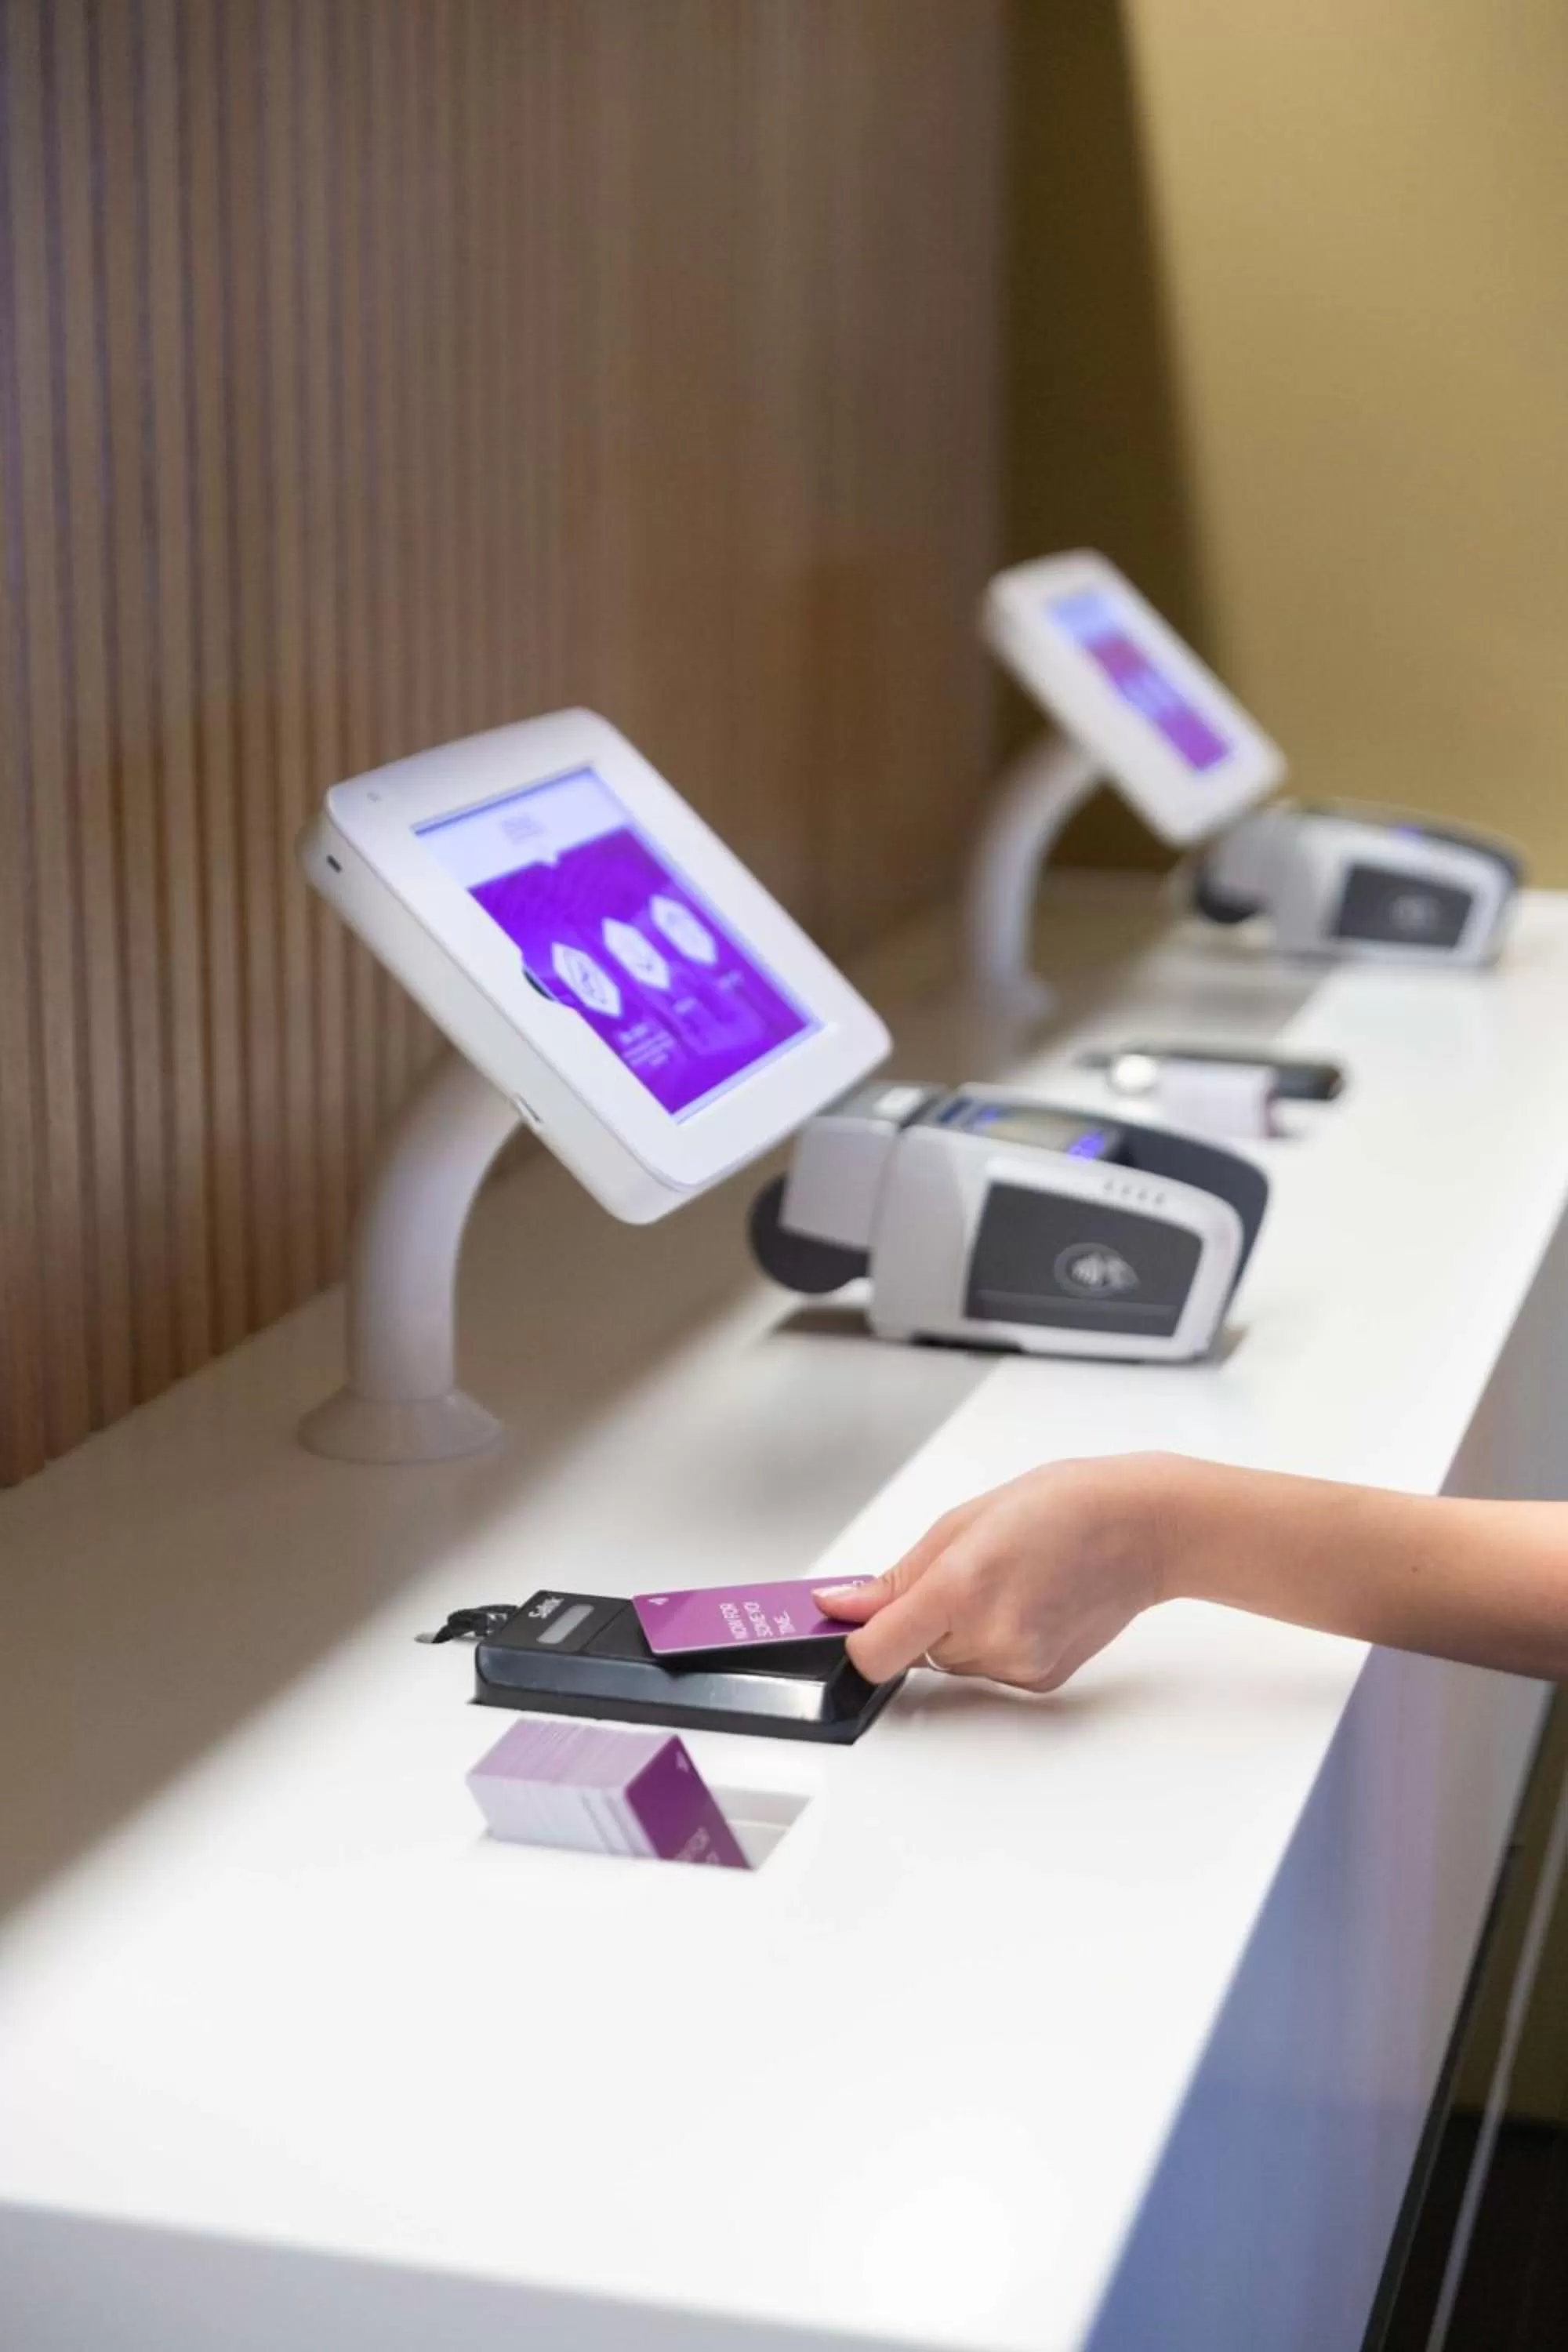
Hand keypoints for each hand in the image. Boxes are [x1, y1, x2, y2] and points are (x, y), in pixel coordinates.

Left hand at [814, 1454, 1182, 1691]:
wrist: (1141, 1528)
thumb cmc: (1061, 1506)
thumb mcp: (962, 1522)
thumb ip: (894, 1578)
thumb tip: (840, 1606)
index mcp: (960, 1588)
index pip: (873, 1653)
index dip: (856, 1640)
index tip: (855, 1622)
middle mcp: (989, 1637)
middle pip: (912, 1654)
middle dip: (920, 1620)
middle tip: (964, 1575)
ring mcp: (1019, 1665)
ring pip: (949, 1662)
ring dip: (957, 1631)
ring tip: (1006, 1582)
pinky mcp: (1041, 1682)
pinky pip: (988, 1670)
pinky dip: (993, 1643)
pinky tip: (1028, 1604)